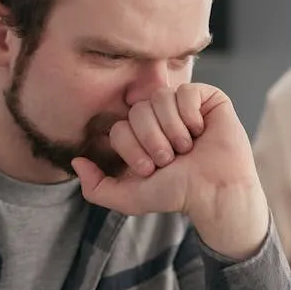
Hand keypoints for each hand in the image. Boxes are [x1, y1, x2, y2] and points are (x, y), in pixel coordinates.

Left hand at [71, 83, 269, 260]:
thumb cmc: (178, 194)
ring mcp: (183, 105)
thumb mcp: (130, 198)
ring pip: (160, 99)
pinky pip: (186, 91)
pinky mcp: (207, 98)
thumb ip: (96, 188)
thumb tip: (76, 162)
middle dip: (153, 141)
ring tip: (188, 148)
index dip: (133, 149)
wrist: (215, 192)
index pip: (120, 127)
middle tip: (171, 159)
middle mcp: (159, 117)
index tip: (153, 169)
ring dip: (173, 131)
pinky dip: (190, 115)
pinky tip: (201, 131)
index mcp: (140, 135)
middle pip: (138, 111)